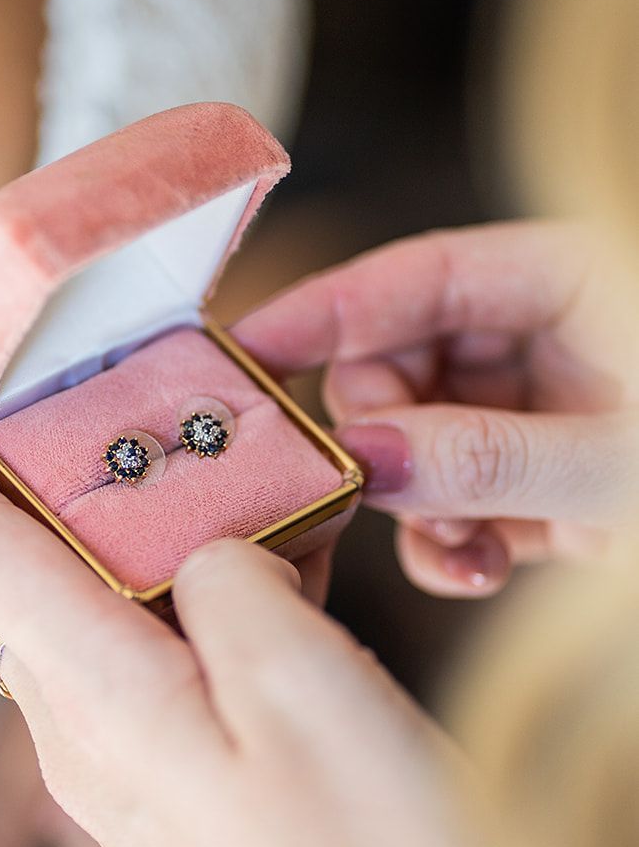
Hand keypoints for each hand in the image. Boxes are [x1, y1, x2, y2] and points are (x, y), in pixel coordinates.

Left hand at [0, 377, 501, 846]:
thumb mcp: (303, 683)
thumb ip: (230, 579)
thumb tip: (206, 552)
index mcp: (99, 700)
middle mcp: (86, 734)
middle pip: (26, 569)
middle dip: (30, 472)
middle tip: (72, 389)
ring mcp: (129, 766)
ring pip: (97, 605)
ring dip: (134, 527)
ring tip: (206, 464)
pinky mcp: (180, 783)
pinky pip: (155, 654)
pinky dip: (192, 588)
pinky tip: (269, 559)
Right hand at [235, 221, 638, 595]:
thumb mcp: (622, 459)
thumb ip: (493, 454)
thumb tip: (371, 455)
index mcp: (577, 284)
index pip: (424, 277)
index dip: (327, 310)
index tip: (245, 350)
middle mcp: (554, 344)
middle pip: (406, 366)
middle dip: (380, 437)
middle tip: (369, 483)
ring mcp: (548, 419)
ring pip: (422, 447)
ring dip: (418, 506)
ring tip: (457, 544)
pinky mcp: (552, 493)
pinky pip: (464, 508)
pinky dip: (455, 545)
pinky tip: (478, 569)